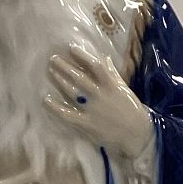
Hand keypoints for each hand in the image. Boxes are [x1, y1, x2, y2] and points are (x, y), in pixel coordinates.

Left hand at [44, 43, 152, 159]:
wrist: (136, 134)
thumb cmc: (130, 109)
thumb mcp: (123, 89)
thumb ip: (112, 74)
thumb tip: (105, 58)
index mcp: (111, 85)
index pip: (95, 66)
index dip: (83, 56)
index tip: (71, 48)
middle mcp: (101, 95)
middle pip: (79, 77)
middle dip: (65, 66)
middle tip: (53, 58)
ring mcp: (92, 110)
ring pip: (72, 92)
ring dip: (60, 80)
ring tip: (51, 72)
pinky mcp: (86, 124)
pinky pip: (67, 114)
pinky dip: (55, 107)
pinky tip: (46, 99)